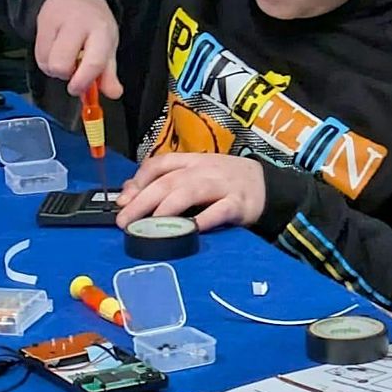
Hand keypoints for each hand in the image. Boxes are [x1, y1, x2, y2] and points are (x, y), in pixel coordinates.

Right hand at [35, 0, 122, 96]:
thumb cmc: (94, 24)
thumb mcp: (108, 46)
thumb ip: (110, 73)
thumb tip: (113, 93)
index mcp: (100, 31)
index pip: (93, 61)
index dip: (83, 81)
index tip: (77, 89)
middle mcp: (78, 24)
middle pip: (61, 64)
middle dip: (65, 74)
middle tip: (73, 69)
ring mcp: (56, 22)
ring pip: (46, 62)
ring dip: (54, 68)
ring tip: (65, 57)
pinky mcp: (39, 24)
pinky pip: (38, 56)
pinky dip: (46, 61)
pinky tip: (55, 51)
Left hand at [116, 153, 265, 230]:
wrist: (268, 185)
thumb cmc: (226, 182)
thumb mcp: (196, 175)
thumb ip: (167, 182)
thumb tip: (129, 195)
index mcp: (192, 161)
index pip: (160, 164)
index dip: (139, 180)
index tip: (123, 200)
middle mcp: (204, 170)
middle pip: (169, 181)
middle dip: (143, 200)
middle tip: (124, 220)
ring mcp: (222, 185)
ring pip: (190, 191)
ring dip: (167, 208)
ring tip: (149, 226)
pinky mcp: (239, 203)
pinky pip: (220, 210)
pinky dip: (205, 219)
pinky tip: (191, 230)